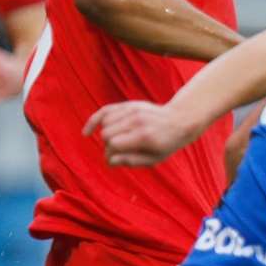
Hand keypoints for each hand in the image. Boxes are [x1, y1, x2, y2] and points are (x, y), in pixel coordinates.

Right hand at [84, 101, 198, 166]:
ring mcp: (132, 110)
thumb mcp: (155, 158)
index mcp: (144, 136)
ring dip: (107, 135)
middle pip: (107, 135)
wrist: (180, 120)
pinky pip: (104, 111)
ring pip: (104, 124)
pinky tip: (86, 132)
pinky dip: (94, 121)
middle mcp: (136, 121)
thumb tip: (109, 161)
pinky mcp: (129, 104)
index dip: (110, 155)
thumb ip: (132, 161)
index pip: (113, 145)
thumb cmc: (166, 144)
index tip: (114, 161)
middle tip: (120, 152)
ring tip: (120, 141)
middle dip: (109, 146)